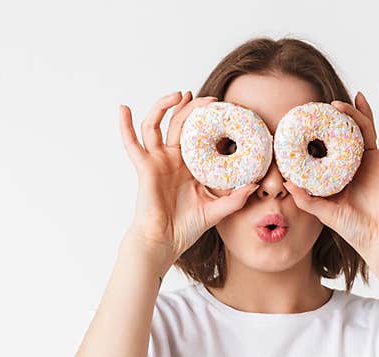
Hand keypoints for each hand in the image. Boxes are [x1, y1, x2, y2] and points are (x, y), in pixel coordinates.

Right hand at [119, 91, 259, 274]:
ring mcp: (157, 161)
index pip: (199, 135)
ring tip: (179, 94)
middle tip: (210, 99)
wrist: (165, 241)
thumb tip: (255, 185)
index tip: (224, 109)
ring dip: (164, 106)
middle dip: (193, 108)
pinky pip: (132, 143)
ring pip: (157, 124)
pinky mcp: (145, 167)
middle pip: (180, 123)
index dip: (208, 121)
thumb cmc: (186, 227)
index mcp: (189, 165)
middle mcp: (172, 159)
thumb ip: (235, 198)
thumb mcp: (216, 210)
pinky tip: (123, 109)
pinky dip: (125, 126)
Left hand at [282, 78, 378, 261]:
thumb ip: (307, 198)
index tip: (323, 109)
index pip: (342, 138)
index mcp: (351, 167)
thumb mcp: (326, 212)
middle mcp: (370, 160)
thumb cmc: (354, 228)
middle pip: (364, 126)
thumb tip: (286, 182)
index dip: (335, 124)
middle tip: (344, 99)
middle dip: (355, 110)